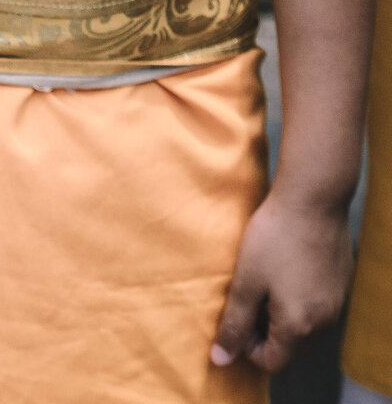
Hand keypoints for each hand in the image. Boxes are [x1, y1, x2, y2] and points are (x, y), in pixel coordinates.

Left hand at [211, 191, 352, 373]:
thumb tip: (221, 358)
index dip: (246, 346)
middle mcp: (323, 323)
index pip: (271, 362)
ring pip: (304, 327)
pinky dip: (299, 299)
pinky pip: (317, 307)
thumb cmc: (275, 237)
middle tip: (247, 296)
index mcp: (298, 326)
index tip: (235, 316)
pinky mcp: (340, 284)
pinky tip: (285, 269)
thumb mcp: (247, 279)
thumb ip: (234, 322)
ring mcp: (336, 304)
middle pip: (290, 347)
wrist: (313, 199)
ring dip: (282, 315)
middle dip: (264, 331)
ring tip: (264, 280)